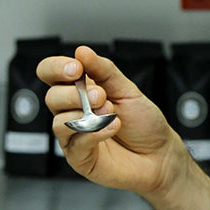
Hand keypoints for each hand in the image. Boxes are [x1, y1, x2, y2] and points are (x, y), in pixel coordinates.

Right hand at [37, 45, 185, 195]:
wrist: (159, 152)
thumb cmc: (143, 121)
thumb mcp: (127, 89)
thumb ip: (104, 70)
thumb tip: (82, 51)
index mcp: (80, 90)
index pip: (51, 74)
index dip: (56, 68)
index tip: (76, 69)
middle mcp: (72, 112)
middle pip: (51, 97)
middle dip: (75, 94)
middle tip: (101, 96)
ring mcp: (73, 135)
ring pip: (58, 122)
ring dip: (87, 114)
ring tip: (111, 113)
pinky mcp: (79, 157)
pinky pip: (75, 143)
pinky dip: (95, 133)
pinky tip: (112, 128)